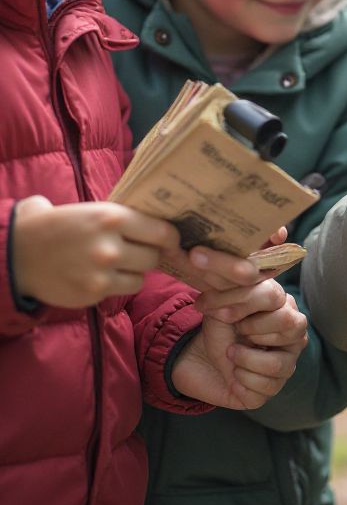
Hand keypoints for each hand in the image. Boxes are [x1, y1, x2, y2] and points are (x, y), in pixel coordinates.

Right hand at [12, 195, 179, 307]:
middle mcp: (110, 246)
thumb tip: (164, 223)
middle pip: (154, 257)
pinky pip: (122, 291)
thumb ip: (126, 217)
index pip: (162, 232)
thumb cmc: (61, 225)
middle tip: (140, 251)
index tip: (170, 240)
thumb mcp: (94, 210)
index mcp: (112, 218)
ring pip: (141, 277)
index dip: (170, 237)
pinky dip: (118, 285)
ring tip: (119, 265)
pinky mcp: (93, 294)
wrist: (19, 252)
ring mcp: (101, 273)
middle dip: (150, 255)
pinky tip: (102, 276)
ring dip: (134, 272)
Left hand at [171, 278, 307, 408]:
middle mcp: (294, 332)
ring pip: (277, 363)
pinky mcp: (275, 387)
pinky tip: (235, 373)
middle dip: (254, 330)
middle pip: (290, 325)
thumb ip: (226, 281)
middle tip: (237, 332)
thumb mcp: (221, 300)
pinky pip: (266, 387)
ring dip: (244, 359)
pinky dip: (241, 380)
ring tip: (231, 353)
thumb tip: (207, 259)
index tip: (224, 312)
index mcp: (284, 305)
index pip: (275, 296)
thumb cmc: (219, 324)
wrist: (200, 358)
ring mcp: (288, 360)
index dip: (246, 303)